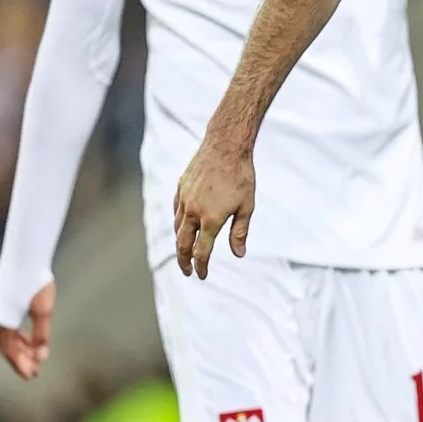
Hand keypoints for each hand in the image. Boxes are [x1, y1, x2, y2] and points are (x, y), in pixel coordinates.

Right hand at [0, 281, 54, 380]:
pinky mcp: (3, 304)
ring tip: (35, 359)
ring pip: (8, 337)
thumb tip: (41, 356)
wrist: (25, 257)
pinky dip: (19, 337)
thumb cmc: (35, 282)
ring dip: (21, 349)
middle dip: (21, 360)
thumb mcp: (43, 310)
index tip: (32, 375)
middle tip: (34, 372)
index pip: (10, 350)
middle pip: (7, 346)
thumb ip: (41, 334)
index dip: (21, 365)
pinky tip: (30, 341)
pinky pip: (9, 327)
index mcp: (3, 321)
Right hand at [174, 132, 254, 279]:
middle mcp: (194, 211)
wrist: (225, 145)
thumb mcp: (246, 207)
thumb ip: (239, 232)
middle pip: (182, 243)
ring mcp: (185, 198)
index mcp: (211, 219)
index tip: (201, 275)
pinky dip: (178, 222)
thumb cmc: (241, 176)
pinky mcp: (181, 187)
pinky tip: (183, 225)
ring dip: (180, 242)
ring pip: (177, 227)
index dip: (201, 267)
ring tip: (185, 251)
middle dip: (184, 260)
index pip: (201, 252)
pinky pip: (176, 210)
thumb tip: (239, 254)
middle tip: (187, 271)